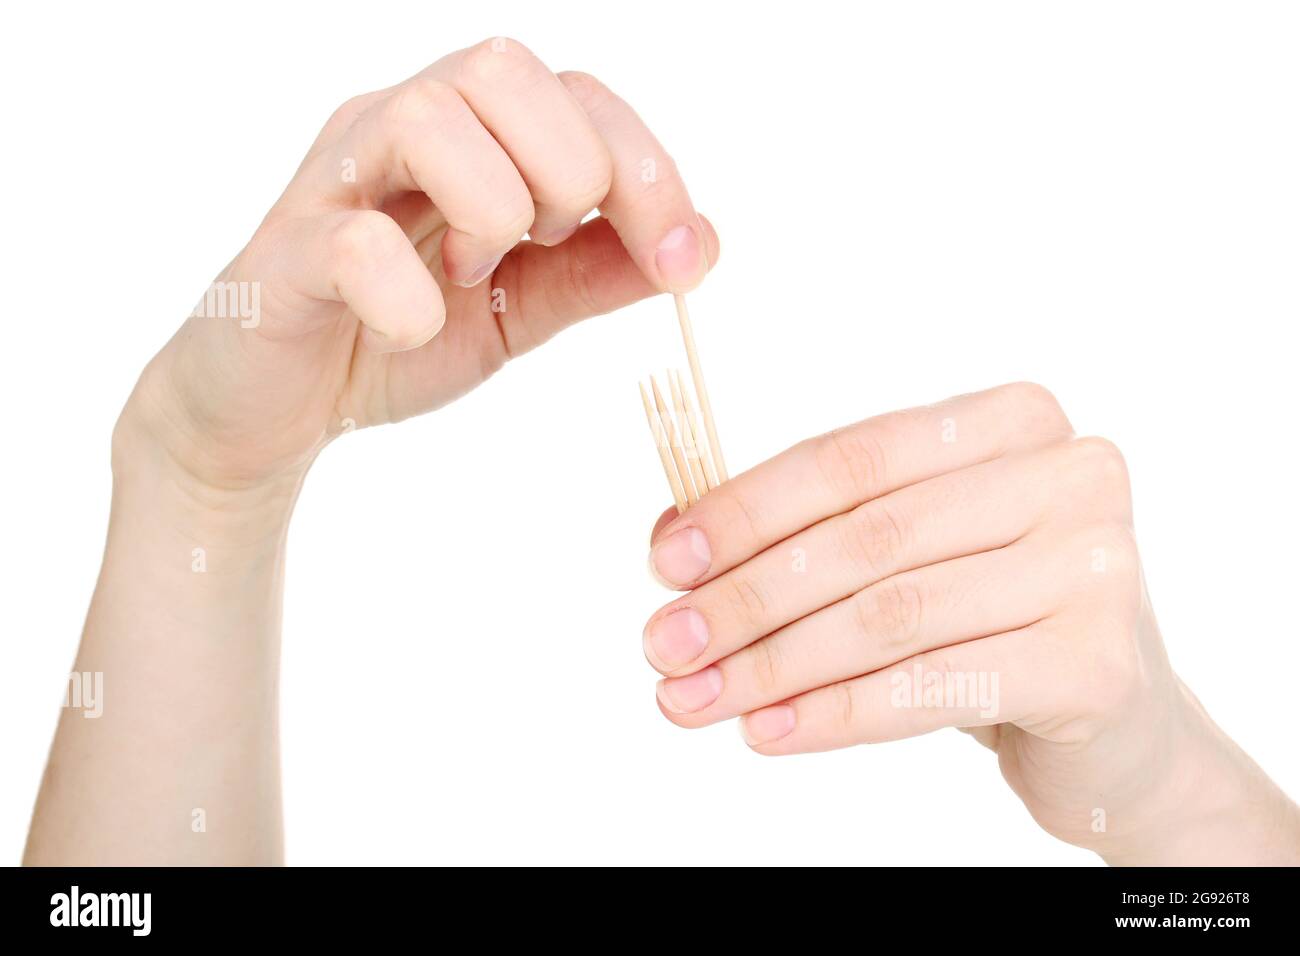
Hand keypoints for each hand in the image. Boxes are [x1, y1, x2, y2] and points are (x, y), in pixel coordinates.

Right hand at [118, 37, 717, 497]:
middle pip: (502, 69)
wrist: (277, 409)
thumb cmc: (394, 339)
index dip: (647, 168)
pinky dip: (407, 292)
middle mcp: (397, 133)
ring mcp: (334, 183)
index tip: (681, 262)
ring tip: (474, 277)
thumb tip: (701, 244)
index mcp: (468, 138)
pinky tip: (415, 327)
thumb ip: (595, 272)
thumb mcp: (518, 310)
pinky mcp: (285, 254)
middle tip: (547, 248)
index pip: (574, 96)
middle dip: (568, 168)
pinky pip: (351, 242)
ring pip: (424, 118)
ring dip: (489, 208)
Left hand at [643, 382, 1299, 863]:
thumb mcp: (904, 554)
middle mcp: (1068, 474)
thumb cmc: (989, 618)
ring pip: (891, 616)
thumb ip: (804, 531)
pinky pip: (933, 687)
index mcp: (1011, 420)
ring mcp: (1094, 565)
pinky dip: (836, 714)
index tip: (665, 562)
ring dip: (773, 664)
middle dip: (746, 598)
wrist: (1112, 720)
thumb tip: (672, 541)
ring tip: (694, 698)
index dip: (747, 509)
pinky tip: (767, 731)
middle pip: (867, 538)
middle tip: (664, 645)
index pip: (853, 458)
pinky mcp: (1096, 661)